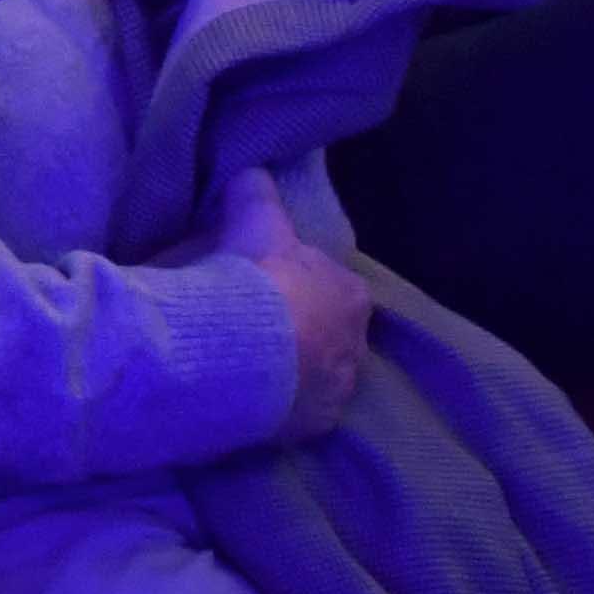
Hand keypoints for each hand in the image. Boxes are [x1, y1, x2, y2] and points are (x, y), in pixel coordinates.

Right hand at [187, 164, 370, 443]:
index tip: (266, 287)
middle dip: (301, 330)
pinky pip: (296, 410)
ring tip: (246, 362)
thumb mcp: (251, 224)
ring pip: (317, 374)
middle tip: (254, 326)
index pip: (331, 286)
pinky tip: (247, 395)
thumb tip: (253, 169)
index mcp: (349, 293)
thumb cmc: (251, 280)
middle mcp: (357, 343)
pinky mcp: (315, 425)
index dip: (298, 285)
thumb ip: (255, 195)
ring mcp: (338, 388)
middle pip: (329, 333)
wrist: (237, 349)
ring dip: (290, 368)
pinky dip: (277, 403)